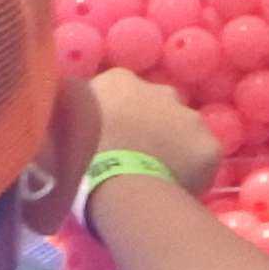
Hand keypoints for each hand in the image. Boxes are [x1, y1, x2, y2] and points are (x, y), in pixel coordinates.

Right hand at [81, 69, 221, 198]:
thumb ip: (71, 109)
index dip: (117, 117)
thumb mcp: (58, 122)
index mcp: (118, 81)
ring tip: (157, 176)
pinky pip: (201, 159)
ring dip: (174, 147)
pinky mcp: (210, 145)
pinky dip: (193, 172)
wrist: (115, 184)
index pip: (121, 93)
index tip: (110, 138)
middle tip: (135, 156)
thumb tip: (71, 108)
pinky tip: (176, 188)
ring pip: (184, 131)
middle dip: (150, 127)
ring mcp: (190, 117)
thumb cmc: (75, 157)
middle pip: (158, 108)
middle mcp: (160, 90)